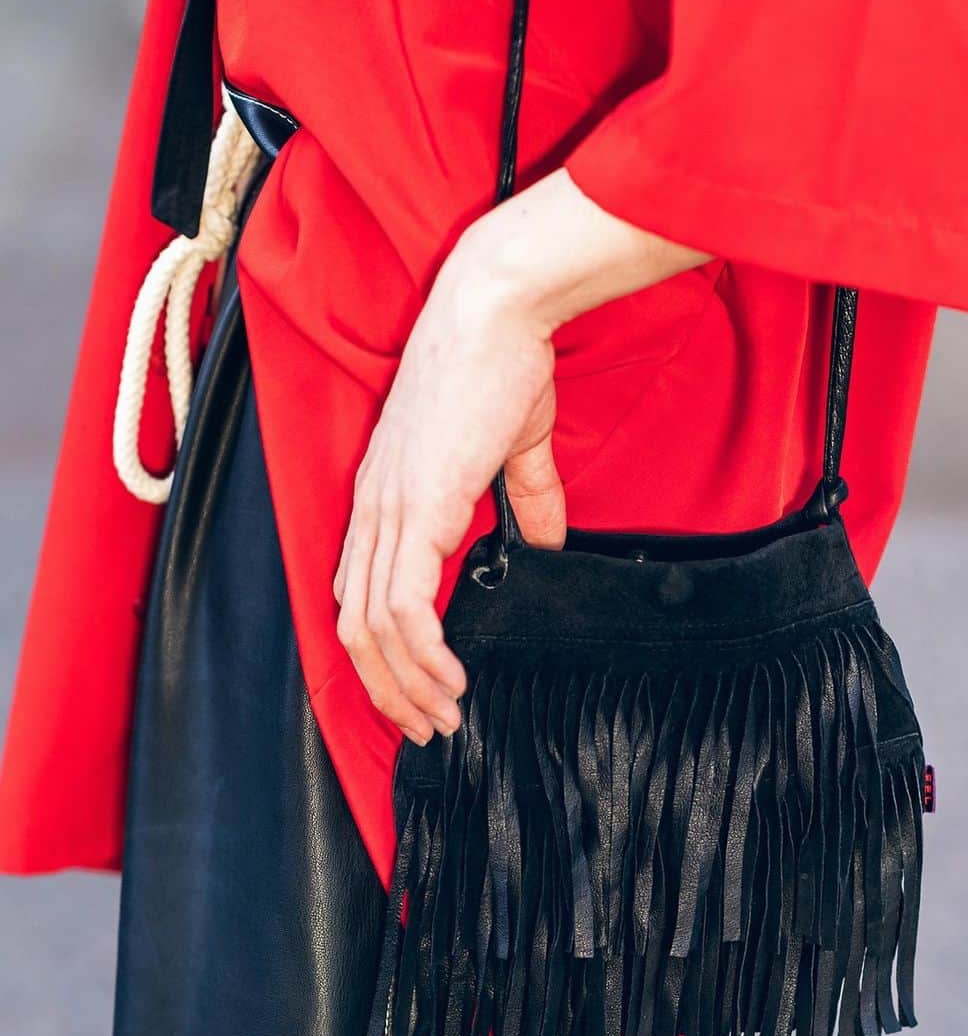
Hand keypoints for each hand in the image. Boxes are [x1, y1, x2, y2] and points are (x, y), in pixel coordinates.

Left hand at [334, 169, 711, 742]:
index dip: (382, 652)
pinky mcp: (415, 507)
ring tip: (444, 719)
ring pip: (371, 630)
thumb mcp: (515, 447)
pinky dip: (423, 656)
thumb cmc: (501, 362)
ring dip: (406, 686)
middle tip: (427, 728)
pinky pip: (403, 607)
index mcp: (385, 494)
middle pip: (352, 627)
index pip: (359, 593)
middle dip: (386, 689)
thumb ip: (526, 502)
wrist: (495, 307)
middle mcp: (372, 508)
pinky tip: (451, 680)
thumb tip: (547, 547)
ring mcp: (387, 510)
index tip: (420, 689)